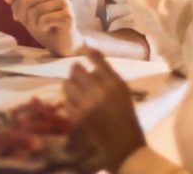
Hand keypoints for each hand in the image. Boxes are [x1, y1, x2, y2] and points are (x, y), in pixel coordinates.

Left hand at [3, 0, 83, 56]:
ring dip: (34, 24)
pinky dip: (42, 28)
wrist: (62, 43)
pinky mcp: (68, 15)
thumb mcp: (26, 11)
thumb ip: (16, 0)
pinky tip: (50, 28)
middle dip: (24, 15)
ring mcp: (65, 1)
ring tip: (43, 26)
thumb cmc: (44, 25)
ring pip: (34, 11)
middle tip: (33, 23)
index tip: (23, 16)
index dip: (17, 7)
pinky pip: (43, 20)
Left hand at [63, 49, 145, 171]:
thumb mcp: (122, 91)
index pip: (97, 59)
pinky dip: (69, 100)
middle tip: (75, 69)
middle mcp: (98, 90)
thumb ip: (108, 77)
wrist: (123, 142)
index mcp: (114, 82)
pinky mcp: (77, 117)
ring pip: (67, 84)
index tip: (84, 49)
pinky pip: (66, 102)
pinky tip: (74, 102)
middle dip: (75, 68)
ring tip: (72, 85)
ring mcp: (86, 104)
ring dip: (69, 83)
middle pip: (77, 70)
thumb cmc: (125, 115)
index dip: (89, 52)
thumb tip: (91, 64)